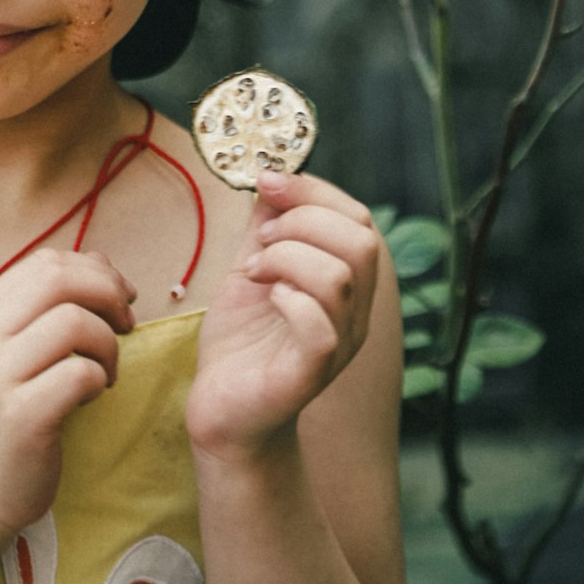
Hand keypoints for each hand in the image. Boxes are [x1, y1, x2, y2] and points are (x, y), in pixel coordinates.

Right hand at [0, 248, 135, 534]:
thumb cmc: (9, 410)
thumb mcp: (17, 348)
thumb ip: (52, 303)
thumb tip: (102, 263)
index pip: (46, 262)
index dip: (94, 269)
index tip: (120, 296)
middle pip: (60, 280)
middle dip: (109, 293)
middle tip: (127, 323)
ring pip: (75, 323)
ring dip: (108, 344)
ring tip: (107, 370)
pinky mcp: (19, 416)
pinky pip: (80, 373)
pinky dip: (101, 379)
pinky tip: (92, 397)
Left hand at [186, 173, 380, 462]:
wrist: (223, 410)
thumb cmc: (242, 340)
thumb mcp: (254, 266)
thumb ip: (267, 224)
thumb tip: (273, 174)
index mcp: (347, 284)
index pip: (359, 219)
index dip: (314, 189)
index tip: (267, 182)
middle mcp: (354, 315)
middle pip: (361, 242)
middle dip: (302, 221)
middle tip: (261, 240)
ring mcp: (337, 346)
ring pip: (340, 277)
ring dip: (287, 256)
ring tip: (255, 270)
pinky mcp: (310, 375)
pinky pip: (321, 327)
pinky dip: (289, 297)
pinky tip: (265, 296)